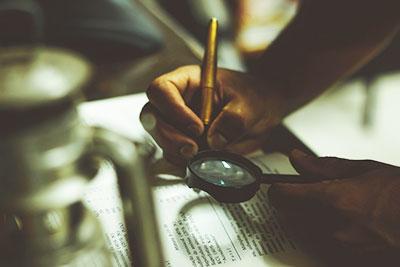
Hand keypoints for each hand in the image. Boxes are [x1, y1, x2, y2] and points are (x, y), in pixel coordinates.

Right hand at [140, 65, 285, 163]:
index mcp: (189, 81)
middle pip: (152, 115)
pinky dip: (183, 161)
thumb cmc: (253, 96)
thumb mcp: (249, 104)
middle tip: (192, 149)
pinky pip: (173, 153)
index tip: (196, 127)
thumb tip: (215, 140)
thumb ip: (233, 119)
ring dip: (175, 151)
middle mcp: (178, 101)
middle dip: (168, 136)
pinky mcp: (184, 142)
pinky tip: (201, 160)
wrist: (262, 112)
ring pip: (159, 137)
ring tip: (200, 154)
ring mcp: (179, 122)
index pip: (162, 89)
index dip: (172, 109)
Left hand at [269, 150, 399, 251]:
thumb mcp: (364, 171)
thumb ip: (323, 166)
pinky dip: (324, 232)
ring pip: (304, 229)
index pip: (283, 195)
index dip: (276, 189)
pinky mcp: (347, 259)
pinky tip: (344, 223)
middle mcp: (332, 226)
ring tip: (334, 208)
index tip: (277, 186)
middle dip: (292, 202)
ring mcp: (339, 246)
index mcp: (333, 199)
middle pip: (289, 214)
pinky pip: (322, 244)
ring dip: (308, 217)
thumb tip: (297, 158)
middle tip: (307, 193)